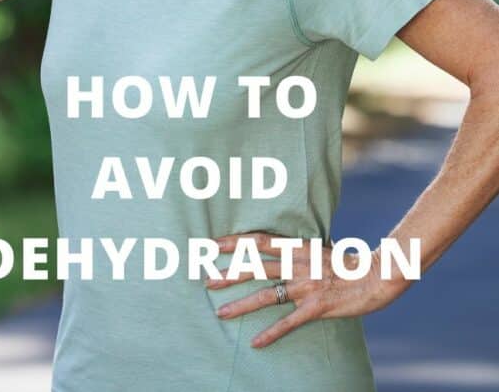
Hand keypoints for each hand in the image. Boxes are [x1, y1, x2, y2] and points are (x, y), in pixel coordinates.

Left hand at [206, 231, 398, 348]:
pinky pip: (289, 322)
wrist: (377, 275)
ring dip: (242, 305)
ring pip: (267, 295)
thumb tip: (277, 251)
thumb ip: (297, 252)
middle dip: (230, 274)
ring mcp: (307, 286)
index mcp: (298, 247)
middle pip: (257, 267)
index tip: (213, 243)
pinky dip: (271, 333)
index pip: (260, 241)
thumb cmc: (348, 264)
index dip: (236, 242)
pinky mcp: (317, 307)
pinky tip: (255, 343)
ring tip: (220, 313)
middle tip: (206, 279)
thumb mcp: (319, 249)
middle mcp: (298, 264)